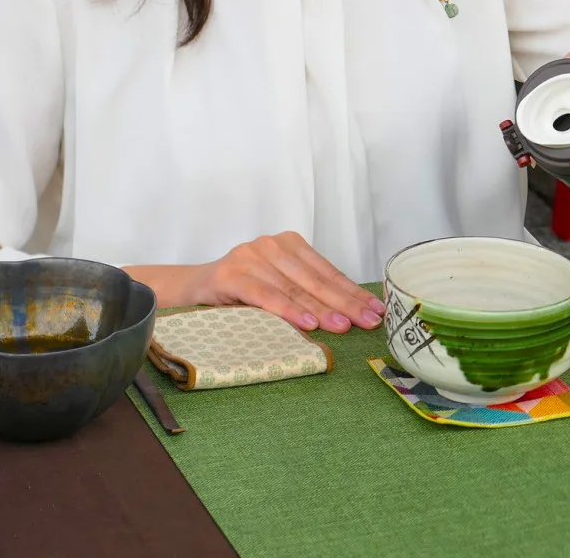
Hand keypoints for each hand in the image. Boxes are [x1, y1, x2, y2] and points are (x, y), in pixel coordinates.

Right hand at [191, 232, 382, 333]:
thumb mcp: (278, 286)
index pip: (327, 272)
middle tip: (368, 322)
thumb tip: (351, 314)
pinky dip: (288, 310)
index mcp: (289, 244)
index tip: (377, 310)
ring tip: (344, 326)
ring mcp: (250, 257)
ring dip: (322, 310)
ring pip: (294, 288)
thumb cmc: (242, 292)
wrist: (192, 289)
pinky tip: (307, 323)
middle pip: (315, 280)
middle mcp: (272, 245)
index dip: (353, 292)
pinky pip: (265, 295)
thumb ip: (306, 292)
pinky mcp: (231, 275)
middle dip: (345, 303)